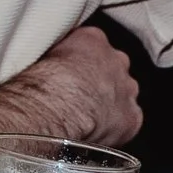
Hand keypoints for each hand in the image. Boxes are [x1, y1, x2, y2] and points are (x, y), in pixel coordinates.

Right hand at [15, 25, 139, 145]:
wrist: (55, 107)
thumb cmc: (41, 82)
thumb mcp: (40, 54)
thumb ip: (54, 54)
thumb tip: (48, 61)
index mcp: (92, 39)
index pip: (92, 45)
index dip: (80, 62)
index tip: (69, 73)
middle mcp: (116, 60)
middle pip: (113, 68)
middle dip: (101, 80)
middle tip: (79, 95)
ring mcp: (127, 89)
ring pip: (123, 94)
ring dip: (110, 103)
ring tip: (87, 117)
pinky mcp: (132, 117)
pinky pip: (128, 121)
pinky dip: (116, 128)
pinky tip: (97, 133)